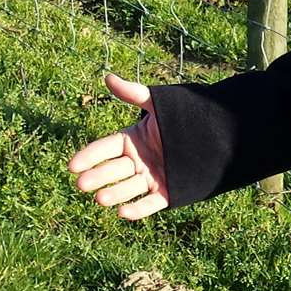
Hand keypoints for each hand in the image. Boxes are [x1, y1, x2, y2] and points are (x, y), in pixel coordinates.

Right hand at [69, 73, 170, 219]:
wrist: (217, 133)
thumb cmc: (182, 117)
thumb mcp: (158, 105)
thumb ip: (133, 93)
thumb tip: (107, 77)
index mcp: (130, 141)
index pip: (104, 148)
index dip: (89, 157)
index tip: (73, 165)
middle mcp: (136, 161)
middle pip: (113, 170)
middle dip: (97, 177)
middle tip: (82, 183)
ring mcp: (150, 178)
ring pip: (128, 188)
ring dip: (114, 194)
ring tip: (101, 198)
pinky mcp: (166, 193)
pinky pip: (149, 203)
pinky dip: (137, 209)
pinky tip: (124, 213)